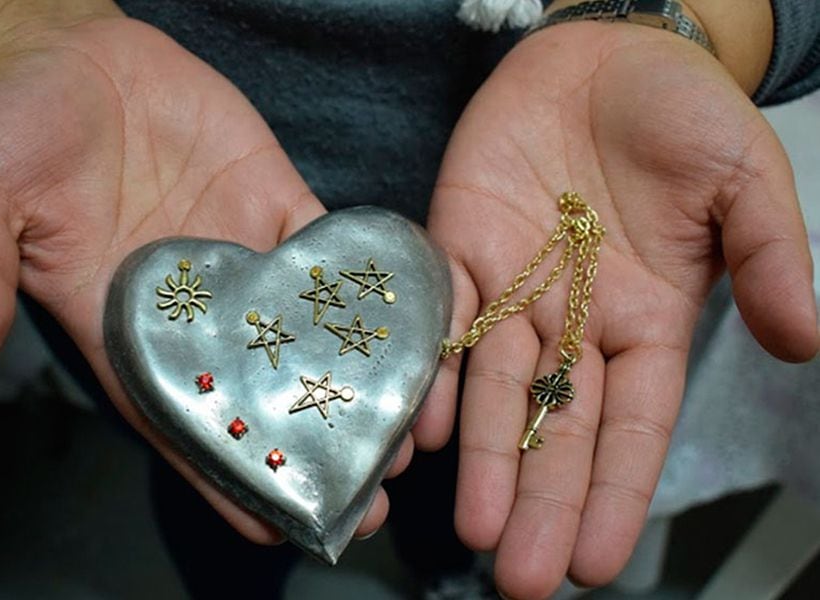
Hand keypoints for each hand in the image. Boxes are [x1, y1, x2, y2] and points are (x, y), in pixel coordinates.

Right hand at [0, 10, 408, 541]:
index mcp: (126, 326)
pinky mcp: (277, 206)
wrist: (71, 57)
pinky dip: (371, 292)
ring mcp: (244, 258)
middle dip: (314, 447)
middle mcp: (197, 307)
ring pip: (312, 336)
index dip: (225, 476)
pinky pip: (331, 256)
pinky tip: (414, 330)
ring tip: (412, 434)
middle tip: (374, 498)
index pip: (182, 418)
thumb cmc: (15, 130)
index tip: (276, 530)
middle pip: (264, 393)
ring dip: (360, 385)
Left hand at [427, 22, 818, 598]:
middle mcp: (574, 320)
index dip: (618, 492)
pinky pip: (442, 317)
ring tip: (474, 531)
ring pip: (492, 388)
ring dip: (484, 458)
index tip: (601, 562)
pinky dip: (430, 368)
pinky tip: (424, 426)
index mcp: (647, 318)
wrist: (605, 50)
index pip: (633, 424)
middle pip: (557, 425)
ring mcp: (512, 288)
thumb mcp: (746, 181)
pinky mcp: (458, 247)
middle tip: (521, 578)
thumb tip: (807, 342)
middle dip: (542, 500)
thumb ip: (770, 259)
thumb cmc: (682, 112)